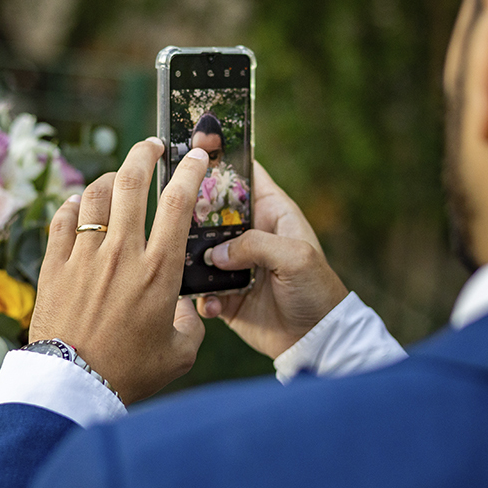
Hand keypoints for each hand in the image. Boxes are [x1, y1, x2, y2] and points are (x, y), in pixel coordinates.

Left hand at [27, 138, 209, 404]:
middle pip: (131, 182)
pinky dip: (72, 206)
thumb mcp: (179, 353)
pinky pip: (62, 221)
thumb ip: (189, 324)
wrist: (74, 386)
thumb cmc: (131, 373)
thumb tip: (184, 308)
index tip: (196, 155)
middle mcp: (121, 253)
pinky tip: (78, 206)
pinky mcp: (54, 267)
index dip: (189, 170)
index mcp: (159, 270)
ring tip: (117, 177)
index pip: (178, 202)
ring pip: (94, 196)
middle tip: (152, 146)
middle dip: (144, 154)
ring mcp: (83, 257)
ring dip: (108, 178)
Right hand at [197, 161, 347, 358]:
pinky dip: (200, 295)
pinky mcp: (225, 294)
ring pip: (199, 249)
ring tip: (185, 265)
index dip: (223, 160)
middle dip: (191, 209)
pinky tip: (211, 304)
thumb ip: (254, 245)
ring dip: (189, 256)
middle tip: (171, 212)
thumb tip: (213, 254)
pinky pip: (201, 288)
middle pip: (212, 209)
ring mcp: (235, 264)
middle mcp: (250, 234)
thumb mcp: (295, 257)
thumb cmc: (317, 290)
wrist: (316, 340)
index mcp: (272, 213)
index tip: (194, 147)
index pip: (246, 175)